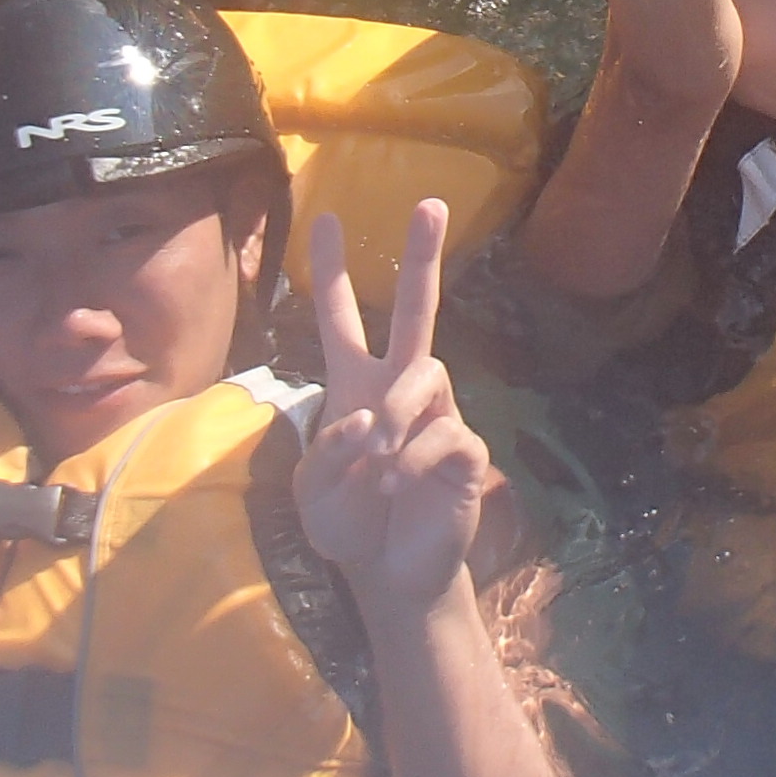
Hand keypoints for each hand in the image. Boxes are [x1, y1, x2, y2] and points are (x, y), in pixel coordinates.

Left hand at [297, 200, 495, 620]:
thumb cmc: (346, 527)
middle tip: (431, 202)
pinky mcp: (463, 448)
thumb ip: (329, 452)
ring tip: (376, 465)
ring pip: (427, 371)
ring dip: (397, 410)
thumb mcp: (312, 493)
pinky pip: (444, 430)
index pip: (340, 318)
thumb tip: (368, 419)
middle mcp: (399, 388)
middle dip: (421, 257)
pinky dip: (412, 456)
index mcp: (353, 386)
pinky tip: (396, 483)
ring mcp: (436, 414)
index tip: (325, 218)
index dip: (333, 272)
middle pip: (417, 310)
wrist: (388, 574)